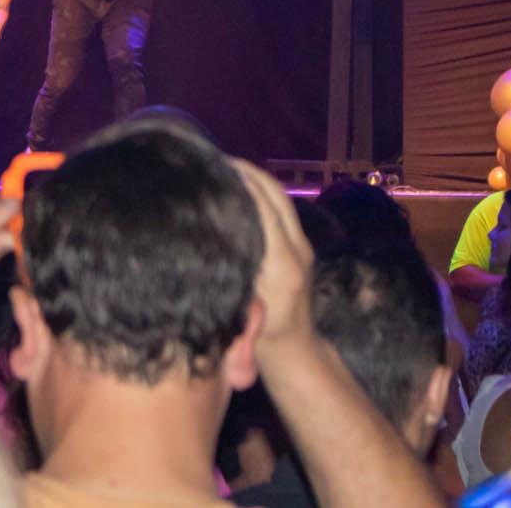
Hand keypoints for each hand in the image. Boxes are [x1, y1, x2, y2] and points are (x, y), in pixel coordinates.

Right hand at [231, 157, 315, 354]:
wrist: (295, 351)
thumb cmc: (262, 338)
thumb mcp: (241, 308)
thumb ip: (232, 271)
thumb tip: (207, 237)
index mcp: (282, 262)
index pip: (262, 208)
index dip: (239, 183)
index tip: (213, 167)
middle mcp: (296, 247)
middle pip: (274, 194)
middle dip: (247, 171)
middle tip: (214, 159)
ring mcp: (303, 246)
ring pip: (280, 198)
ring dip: (255, 178)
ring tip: (224, 167)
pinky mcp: (302, 247)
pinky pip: (282, 210)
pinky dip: (261, 193)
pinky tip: (238, 191)